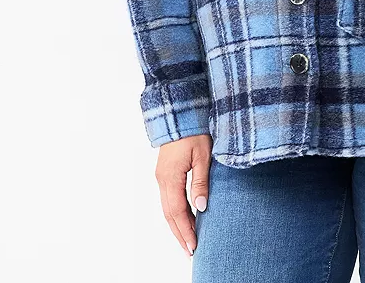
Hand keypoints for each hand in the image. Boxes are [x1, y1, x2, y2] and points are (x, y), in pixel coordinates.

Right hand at [155, 133, 212, 255]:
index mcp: (171, 177)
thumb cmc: (193, 132)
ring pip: (167, 208)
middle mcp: (162, 180)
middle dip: (180, 234)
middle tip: (190, 251)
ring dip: (177, 225)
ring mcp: (161, 177)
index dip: (185, 230)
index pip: (177, 211)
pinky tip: (184, 219)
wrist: (179, 114)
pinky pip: (168, 199)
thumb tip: (201, 207)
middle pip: (169, 214)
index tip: (193, 246)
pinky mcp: (164, 174)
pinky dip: (175, 213)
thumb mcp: (202, 155)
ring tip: (187, 241)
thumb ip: (200, 182)